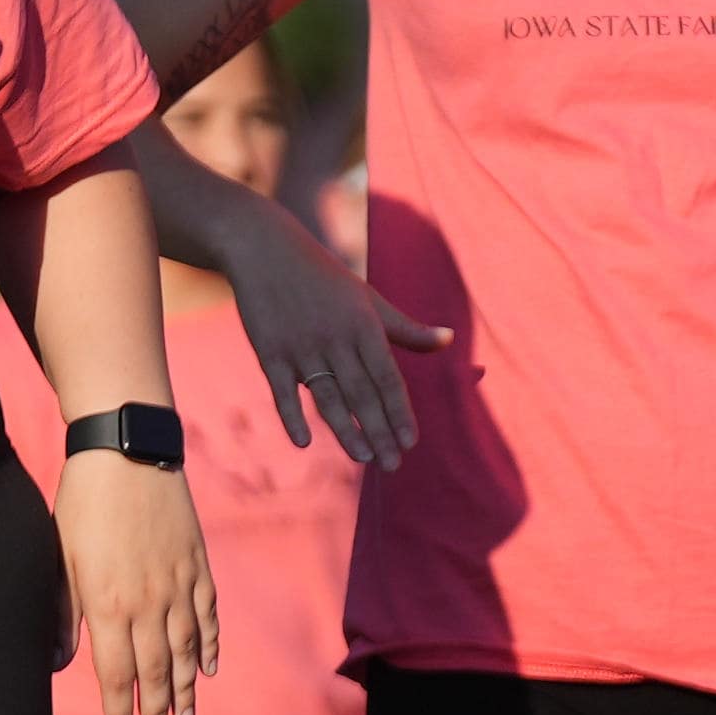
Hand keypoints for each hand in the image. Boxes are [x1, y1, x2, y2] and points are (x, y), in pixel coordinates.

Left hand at [60, 453, 215, 714]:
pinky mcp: (197, 564)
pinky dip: (209, 645)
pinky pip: (207, 615)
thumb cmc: (83, 504)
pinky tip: (207, 667)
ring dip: (185, 689)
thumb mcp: (60, 559)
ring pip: (186, 651)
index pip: (118, 677)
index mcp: (109, 606)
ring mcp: (178, 585)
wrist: (126, 452)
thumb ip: (64, 613)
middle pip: (155, 674)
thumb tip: (61, 661)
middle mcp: (149, 604)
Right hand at [204, 198, 444, 472]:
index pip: (388, 377)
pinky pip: (282, 391)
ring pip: (327, 397)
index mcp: (363, 325)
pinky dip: (292, 416)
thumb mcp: (368, 299)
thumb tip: (450, 339)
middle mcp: (335, 338)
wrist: (265, 250)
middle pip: (362, 393)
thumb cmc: (324, 277)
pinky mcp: (269, 351)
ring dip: (345, 431)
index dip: (399, 412)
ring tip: (363, 458)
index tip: (411, 442)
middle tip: (392, 465)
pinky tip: (303, 442)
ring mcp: (301, 346)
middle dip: (379, 431)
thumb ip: (406, 328)